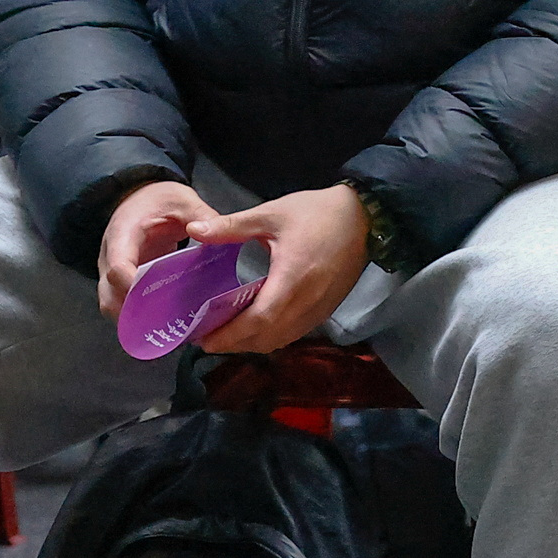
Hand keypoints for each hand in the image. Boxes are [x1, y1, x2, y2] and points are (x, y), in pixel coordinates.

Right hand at [97, 179, 216, 316]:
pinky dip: (137, 315)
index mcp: (122, 234)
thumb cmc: (160, 199)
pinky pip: (122, 303)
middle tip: (167, 326)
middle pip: (109, 295)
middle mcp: (110, 256)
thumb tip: (215, 232)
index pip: (119, 267)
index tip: (160, 300)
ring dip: (134, 319)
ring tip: (167, 328)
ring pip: (111, 304)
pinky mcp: (120, 280)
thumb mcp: (183, 200)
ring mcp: (112, 270)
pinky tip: (163, 322)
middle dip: (134, 314)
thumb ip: (200, 215)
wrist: (140, 196)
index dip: (135, 288)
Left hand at [180, 185, 375, 354]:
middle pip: (268, 337)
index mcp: (292, 278)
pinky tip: (259, 326)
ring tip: (230, 334)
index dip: (230, 335)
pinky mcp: (327, 309)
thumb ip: (231, 226)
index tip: (204, 339)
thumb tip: (193, 231)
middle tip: (209, 338)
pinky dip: (273, 336)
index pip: (259, 320)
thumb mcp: (271, 214)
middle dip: (236, 344)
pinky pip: (296, 332)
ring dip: (255, 343)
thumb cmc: (315, 213)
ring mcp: (320, 308)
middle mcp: (308, 301)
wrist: (364, 216)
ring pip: (282, 339)